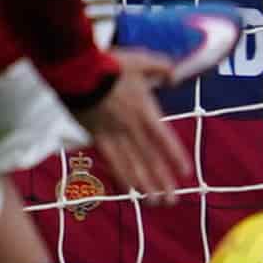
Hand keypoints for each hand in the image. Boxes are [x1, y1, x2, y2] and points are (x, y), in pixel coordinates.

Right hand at [79, 52, 193, 200]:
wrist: (77, 70)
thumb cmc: (110, 65)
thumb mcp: (142, 60)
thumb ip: (161, 68)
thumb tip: (173, 77)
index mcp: (145, 112)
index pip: (165, 140)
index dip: (175, 157)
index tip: (185, 173)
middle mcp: (131, 128)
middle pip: (150, 159)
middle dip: (161, 181)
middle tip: (171, 201)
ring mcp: (112, 134)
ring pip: (131, 166)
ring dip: (143, 185)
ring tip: (153, 203)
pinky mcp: (95, 136)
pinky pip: (109, 161)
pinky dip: (119, 177)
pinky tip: (126, 190)